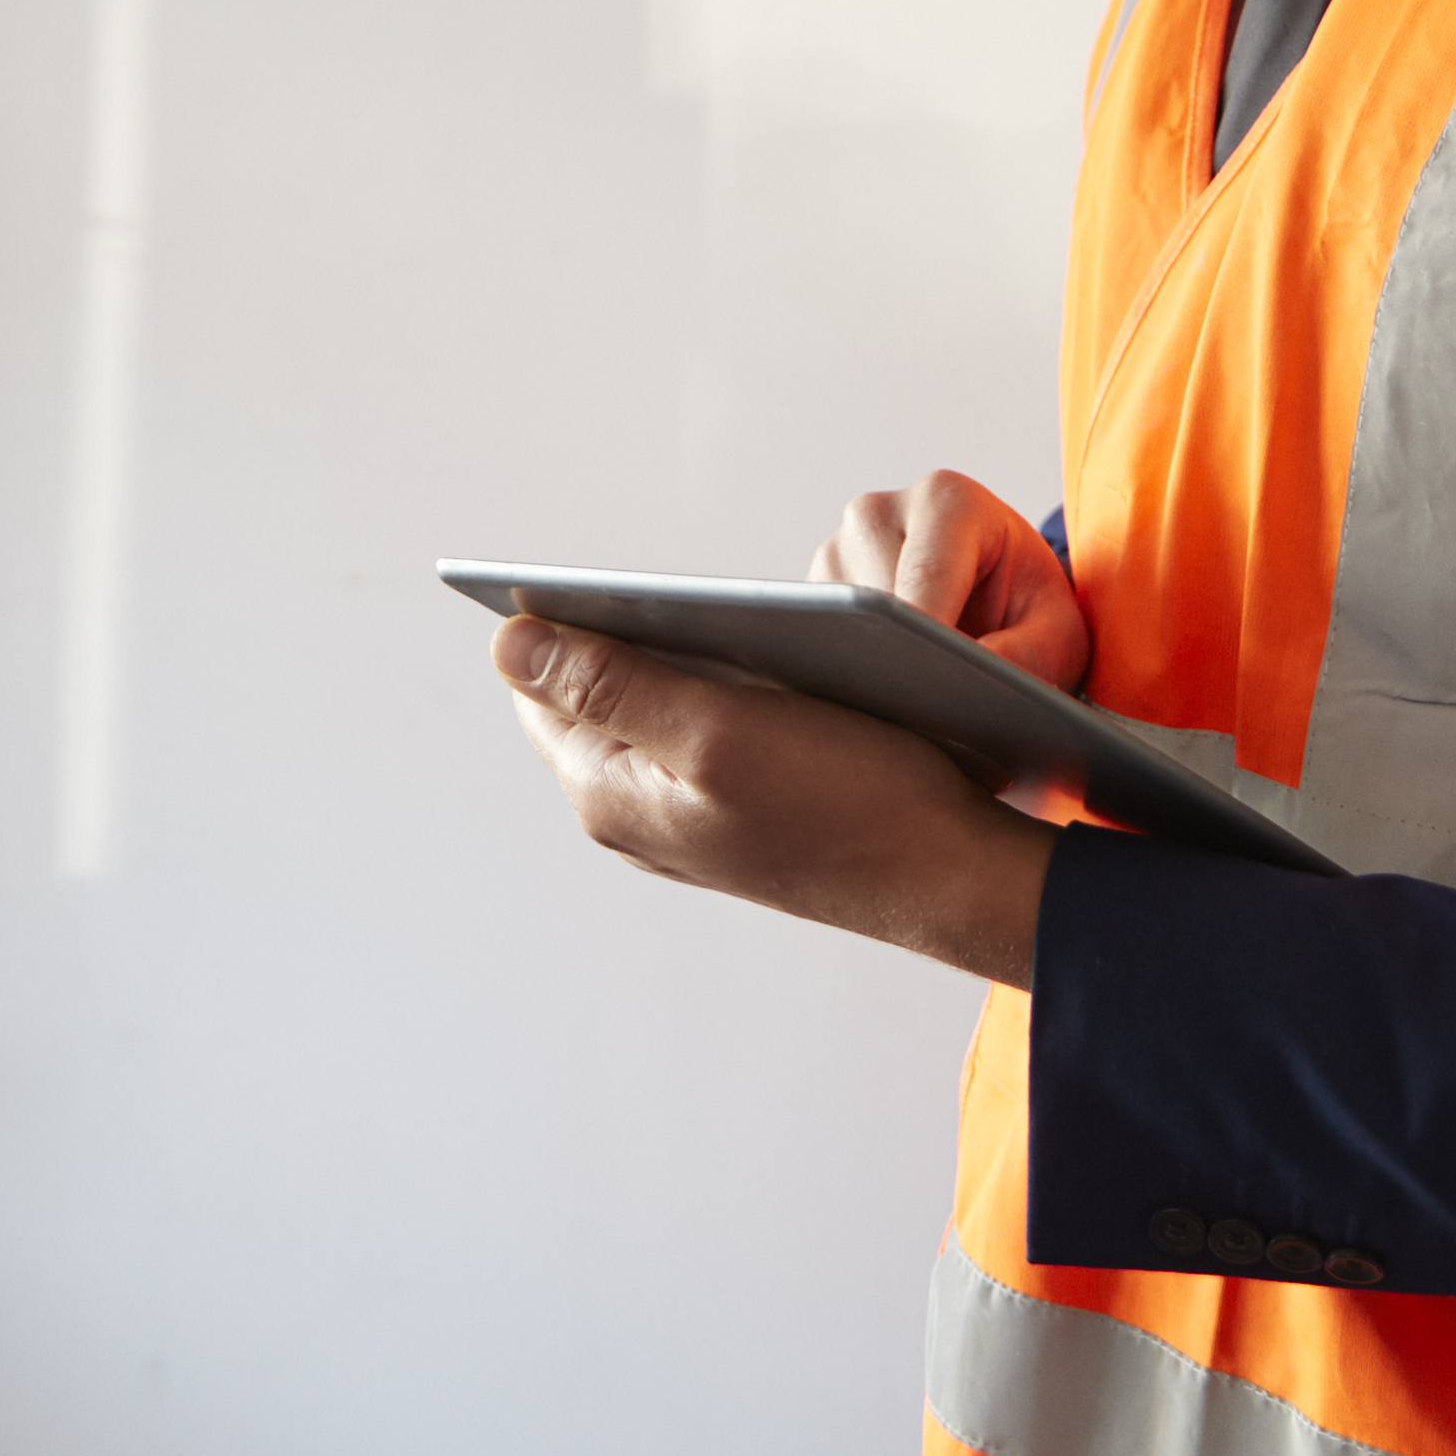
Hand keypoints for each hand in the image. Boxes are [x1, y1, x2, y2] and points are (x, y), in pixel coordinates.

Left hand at [491, 613, 1051, 987]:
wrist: (948, 875)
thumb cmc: (845, 800)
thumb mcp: (718, 728)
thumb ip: (609, 685)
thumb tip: (507, 643)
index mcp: (609, 794)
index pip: (539, 686)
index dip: (563, 624)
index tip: (618, 581)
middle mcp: (635, 817)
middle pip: (596, 697)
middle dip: (634, 640)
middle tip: (703, 604)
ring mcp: (688, 823)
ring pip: (658, 712)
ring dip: (690, 663)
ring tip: (749, 631)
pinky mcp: (740, 817)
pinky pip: (709, 736)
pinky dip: (731, 696)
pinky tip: (781, 675)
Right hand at [817, 471, 1091, 693]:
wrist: (998, 600)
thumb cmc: (1031, 613)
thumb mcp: (1058, 637)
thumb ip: (1024, 657)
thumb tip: (964, 682)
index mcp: (948, 501)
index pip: (926, 575)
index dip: (929, 636)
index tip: (936, 689)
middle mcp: (879, 513)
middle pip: (877, 604)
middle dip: (903, 659)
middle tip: (937, 708)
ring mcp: (838, 549)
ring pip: (840, 627)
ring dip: (875, 667)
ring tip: (920, 694)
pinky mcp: (815, 590)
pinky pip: (822, 640)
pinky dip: (854, 670)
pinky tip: (890, 687)